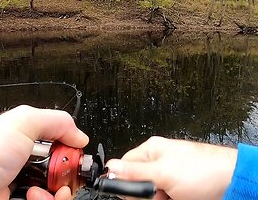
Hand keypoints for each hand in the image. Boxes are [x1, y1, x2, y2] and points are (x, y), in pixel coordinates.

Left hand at [0, 105, 88, 199]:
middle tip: (60, 177)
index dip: (71, 154)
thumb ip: (55, 122)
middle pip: (62, 175)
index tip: (74, 156)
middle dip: (67, 178)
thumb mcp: (22, 122)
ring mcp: (22, 187)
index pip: (61, 148)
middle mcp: (25, 165)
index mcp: (27, 142)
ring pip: (55, 195)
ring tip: (38, 190)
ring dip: (55, 194)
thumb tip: (79, 134)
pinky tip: (30, 197)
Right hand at [105, 136, 237, 199]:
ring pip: (150, 196)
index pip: (123, 166)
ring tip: (173, 197)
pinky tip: (178, 199)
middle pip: (136, 185)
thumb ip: (134, 171)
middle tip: (160, 193)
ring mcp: (169, 179)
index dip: (124, 182)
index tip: (134, 192)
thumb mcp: (163, 172)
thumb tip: (109, 167)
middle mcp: (158, 163)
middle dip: (145, 194)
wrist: (236, 184)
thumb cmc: (205, 170)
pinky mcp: (178, 192)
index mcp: (150, 151)